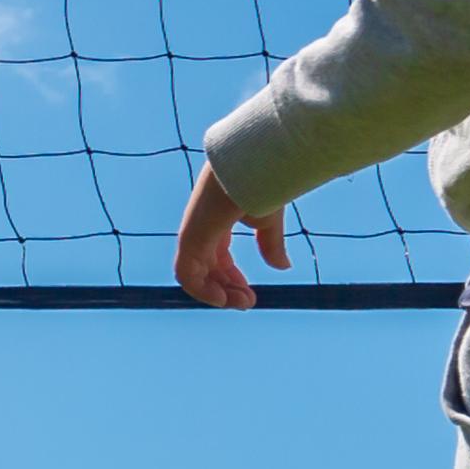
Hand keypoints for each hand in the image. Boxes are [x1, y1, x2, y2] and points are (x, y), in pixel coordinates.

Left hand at [174, 163, 287, 309]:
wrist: (255, 165)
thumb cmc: (262, 185)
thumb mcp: (267, 222)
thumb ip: (270, 245)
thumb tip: (282, 267)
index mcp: (216, 223)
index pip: (218, 258)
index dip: (232, 278)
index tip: (250, 294)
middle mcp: (201, 229)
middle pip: (207, 269)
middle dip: (226, 290)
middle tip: (247, 303)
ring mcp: (193, 232)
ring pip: (194, 275)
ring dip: (216, 294)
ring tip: (240, 303)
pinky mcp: (191, 236)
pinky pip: (186, 274)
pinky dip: (201, 291)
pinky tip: (223, 298)